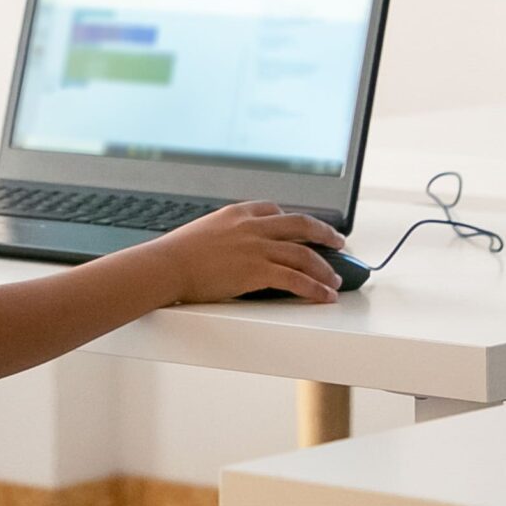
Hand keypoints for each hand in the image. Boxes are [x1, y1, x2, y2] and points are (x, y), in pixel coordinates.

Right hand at [144, 201, 346, 303]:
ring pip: (304, 254)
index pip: (273, 210)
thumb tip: (226, 248)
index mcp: (237, 213)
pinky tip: (324, 295)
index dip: (292, 220)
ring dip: (324, 268)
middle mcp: (252, 226)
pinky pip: (296, 278)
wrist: (166, 265)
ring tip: (335, 279)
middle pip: (300, 224)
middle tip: (339, 241)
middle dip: (324, 233)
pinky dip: (315, 288)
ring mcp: (257, 248)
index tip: (301, 227)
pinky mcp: (258, 271)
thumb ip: (222, 235)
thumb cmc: (176, 255)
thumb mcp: (202, 232)